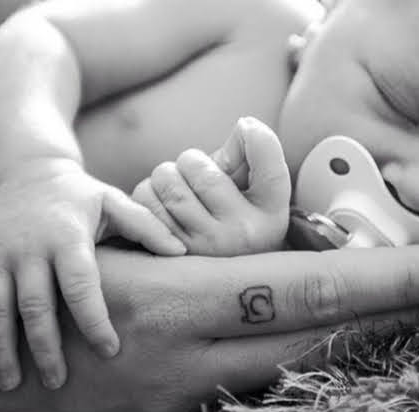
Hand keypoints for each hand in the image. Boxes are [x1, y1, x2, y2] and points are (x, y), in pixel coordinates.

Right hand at [0, 161, 186, 390]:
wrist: (30, 170)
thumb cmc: (82, 195)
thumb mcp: (115, 202)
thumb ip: (147, 228)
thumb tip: (183, 253)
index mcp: (67, 237)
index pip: (80, 284)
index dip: (94, 318)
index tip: (109, 350)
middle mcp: (29, 248)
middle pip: (35, 304)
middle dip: (45, 346)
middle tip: (57, 382)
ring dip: (0, 346)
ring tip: (11, 384)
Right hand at [0, 244, 418, 411]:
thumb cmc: (29, 312)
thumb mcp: (110, 270)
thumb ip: (191, 277)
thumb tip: (264, 286)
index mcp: (179, 304)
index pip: (310, 286)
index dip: (391, 276)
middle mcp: (196, 359)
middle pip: (325, 332)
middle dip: (401, 304)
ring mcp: (186, 407)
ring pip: (298, 369)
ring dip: (355, 338)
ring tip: (407, 308)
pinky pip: (251, 399)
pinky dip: (292, 373)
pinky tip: (317, 355)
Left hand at [132, 117, 290, 255]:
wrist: (223, 278)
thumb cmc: (238, 216)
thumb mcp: (258, 190)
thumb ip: (254, 152)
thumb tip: (245, 126)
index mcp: (272, 210)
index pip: (265, 153)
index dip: (252, 135)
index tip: (245, 128)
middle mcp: (244, 231)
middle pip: (197, 164)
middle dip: (189, 161)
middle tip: (196, 175)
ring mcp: (206, 245)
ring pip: (166, 180)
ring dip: (165, 177)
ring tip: (179, 191)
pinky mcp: (172, 253)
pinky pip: (146, 202)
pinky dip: (148, 195)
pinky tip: (163, 207)